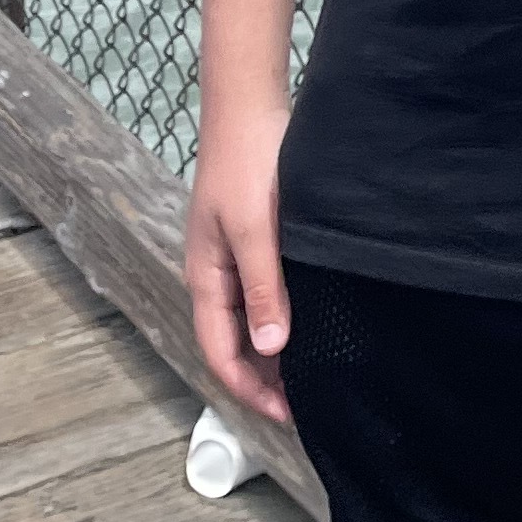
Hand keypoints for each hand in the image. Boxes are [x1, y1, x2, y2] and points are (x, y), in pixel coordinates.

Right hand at [184, 102, 293, 422]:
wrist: (247, 106)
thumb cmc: (248, 164)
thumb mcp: (256, 230)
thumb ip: (263, 289)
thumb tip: (272, 348)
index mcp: (207, 278)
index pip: (221, 353)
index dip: (251, 391)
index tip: (289, 415)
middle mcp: (215, 275)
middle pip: (234, 342)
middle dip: (265, 377)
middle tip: (309, 401)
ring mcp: (232, 257)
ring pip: (250, 319)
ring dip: (276, 348)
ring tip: (314, 370)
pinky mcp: (252, 239)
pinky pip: (263, 293)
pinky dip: (282, 315)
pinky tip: (312, 320)